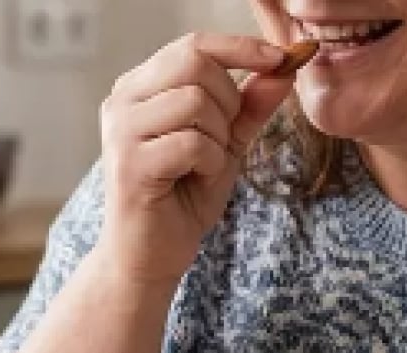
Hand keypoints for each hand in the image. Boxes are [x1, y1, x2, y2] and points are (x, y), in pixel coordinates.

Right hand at [98, 32, 292, 284]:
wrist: (151, 254)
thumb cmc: (181, 198)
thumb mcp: (224, 144)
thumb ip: (249, 105)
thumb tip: (285, 65)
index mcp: (138, 87)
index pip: (193, 44)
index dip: (241, 48)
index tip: (281, 58)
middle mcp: (122, 101)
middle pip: (194, 64)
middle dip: (228, 101)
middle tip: (223, 138)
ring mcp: (121, 132)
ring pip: (195, 102)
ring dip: (217, 137)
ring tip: (204, 164)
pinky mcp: (129, 164)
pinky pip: (192, 143)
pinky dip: (209, 163)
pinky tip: (195, 180)